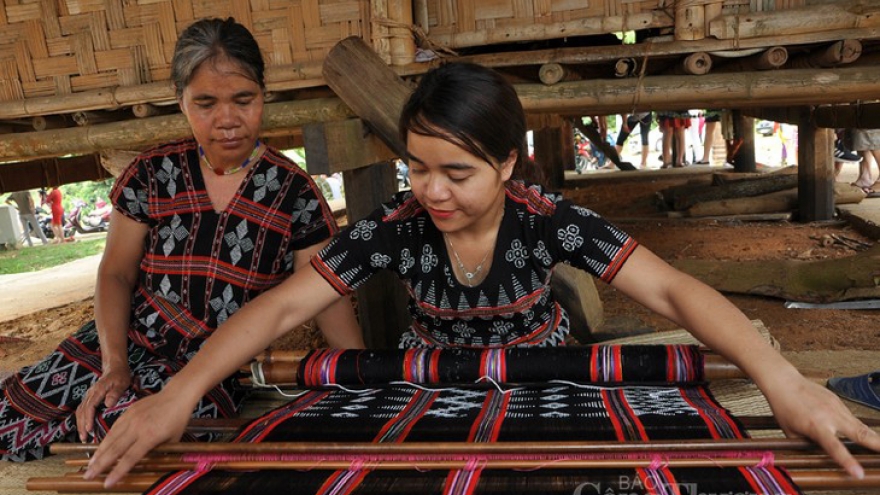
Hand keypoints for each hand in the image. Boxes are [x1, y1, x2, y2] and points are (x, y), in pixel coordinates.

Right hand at [75, 365, 131, 441]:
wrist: (114, 368)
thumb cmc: (120, 375)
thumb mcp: (122, 382)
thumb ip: (115, 393)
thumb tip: (108, 404)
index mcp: (97, 390)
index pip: (90, 407)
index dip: (89, 419)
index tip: (89, 429)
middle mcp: (90, 394)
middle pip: (82, 411)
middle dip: (82, 425)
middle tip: (84, 438)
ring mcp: (88, 396)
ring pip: (80, 411)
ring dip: (80, 424)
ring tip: (83, 437)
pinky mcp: (89, 398)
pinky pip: (82, 410)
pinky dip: (82, 420)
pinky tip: (84, 428)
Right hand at [83, 391, 191, 487]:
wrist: (177, 395)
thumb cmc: (178, 419)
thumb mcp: (172, 441)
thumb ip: (158, 452)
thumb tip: (145, 463)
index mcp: (150, 436)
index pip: (130, 458)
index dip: (117, 472)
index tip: (107, 483)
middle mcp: (137, 427)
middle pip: (115, 449)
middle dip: (100, 465)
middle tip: (88, 476)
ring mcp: (131, 418)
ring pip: (110, 438)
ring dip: (99, 453)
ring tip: (90, 464)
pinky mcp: (128, 412)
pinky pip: (114, 428)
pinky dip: (105, 439)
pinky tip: (100, 448)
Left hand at [764, 373, 879, 477]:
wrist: (784, 382)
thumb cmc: (785, 408)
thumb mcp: (791, 433)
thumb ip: (807, 445)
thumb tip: (821, 456)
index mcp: (816, 426)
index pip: (834, 447)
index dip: (847, 462)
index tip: (858, 473)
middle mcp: (830, 416)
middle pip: (860, 433)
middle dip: (877, 445)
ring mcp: (836, 407)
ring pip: (860, 426)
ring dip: (873, 438)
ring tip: (879, 447)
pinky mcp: (839, 401)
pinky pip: (852, 418)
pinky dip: (859, 428)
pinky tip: (863, 435)